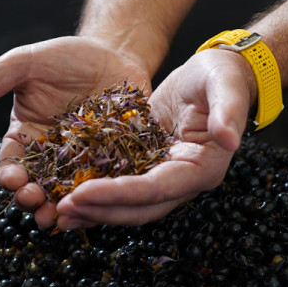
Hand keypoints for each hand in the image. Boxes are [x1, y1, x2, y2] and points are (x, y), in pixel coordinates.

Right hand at [0, 35, 150, 223]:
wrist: (116, 52)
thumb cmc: (66, 58)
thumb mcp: (25, 64)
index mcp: (24, 139)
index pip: (10, 165)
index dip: (9, 177)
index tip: (12, 180)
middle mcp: (52, 159)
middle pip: (37, 189)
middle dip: (34, 200)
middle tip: (38, 203)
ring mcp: (85, 165)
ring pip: (71, 196)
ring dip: (65, 209)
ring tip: (64, 216)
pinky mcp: (116, 166)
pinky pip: (108, 187)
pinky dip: (103, 198)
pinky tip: (104, 202)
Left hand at [53, 48, 254, 228]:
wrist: (214, 74)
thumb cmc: (221, 76)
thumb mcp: (225, 85)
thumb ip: (228, 111)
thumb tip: (230, 140)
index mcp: (202, 167)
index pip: (156, 190)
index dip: (119, 195)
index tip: (83, 193)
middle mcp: (182, 180)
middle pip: (138, 207)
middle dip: (99, 210)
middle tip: (62, 210)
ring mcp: (163, 176)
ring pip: (126, 205)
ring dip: (93, 210)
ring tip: (58, 212)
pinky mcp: (147, 166)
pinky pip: (119, 187)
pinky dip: (94, 193)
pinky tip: (66, 192)